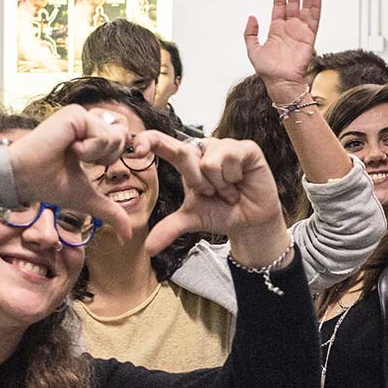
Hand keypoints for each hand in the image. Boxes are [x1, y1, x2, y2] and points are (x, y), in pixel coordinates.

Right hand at [3, 105, 132, 240]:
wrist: (24, 179)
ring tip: (72, 155)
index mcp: (89, 135)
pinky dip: (90, 150)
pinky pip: (102, 134)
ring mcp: (80, 116)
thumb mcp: (87, 199)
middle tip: (81, 160)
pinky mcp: (75, 114)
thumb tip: (128, 239)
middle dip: (108, 156)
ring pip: (116, 135)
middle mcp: (86, 121)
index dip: (114, 155)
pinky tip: (70, 150)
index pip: (122, 137)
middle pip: (124, 135)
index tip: (94, 164)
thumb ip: (110, 212)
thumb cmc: (49, 185)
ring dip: (96, 154)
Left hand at [139, 133, 285, 256]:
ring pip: (208, 160)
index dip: (148, 139)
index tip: (136, 149)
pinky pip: (229, 157)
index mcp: (186, 161)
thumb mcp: (191, 219)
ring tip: (228, 190)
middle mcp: (203, 149)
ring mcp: (225, 146)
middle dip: (197, 182)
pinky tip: (240, 182)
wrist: (250, 223)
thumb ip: (169, 228)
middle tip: (212, 194)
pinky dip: (233, 176)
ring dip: (218, 183)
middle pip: (185, 153)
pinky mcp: (245, 148)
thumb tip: (148, 248)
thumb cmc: (221, 213)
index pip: (162, 142)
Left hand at [245, 0, 322, 102]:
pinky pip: (314, 19)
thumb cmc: (267, 70)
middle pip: (293, 0)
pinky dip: (316, 6)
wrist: (280, 82)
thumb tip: (252, 16)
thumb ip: (250, 33)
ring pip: (305, 6)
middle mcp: (289, 26)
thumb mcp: (253, 49)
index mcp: (276, 28)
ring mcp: (300, 30)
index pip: (279, 3)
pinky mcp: (310, 37)